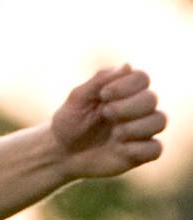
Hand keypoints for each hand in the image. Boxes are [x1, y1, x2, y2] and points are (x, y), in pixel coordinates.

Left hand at [49, 64, 165, 178]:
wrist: (60, 154)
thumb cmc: (69, 122)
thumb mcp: (77, 99)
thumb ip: (99, 81)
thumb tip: (127, 66)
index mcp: (122, 92)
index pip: (141, 78)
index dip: (127, 85)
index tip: (104, 94)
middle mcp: (136, 109)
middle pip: (151, 98)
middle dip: (129, 106)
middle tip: (106, 113)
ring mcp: (141, 131)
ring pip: (159, 121)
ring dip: (136, 126)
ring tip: (115, 133)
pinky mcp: (141, 153)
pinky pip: (156, 148)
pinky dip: (138, 148)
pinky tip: (120, 149)